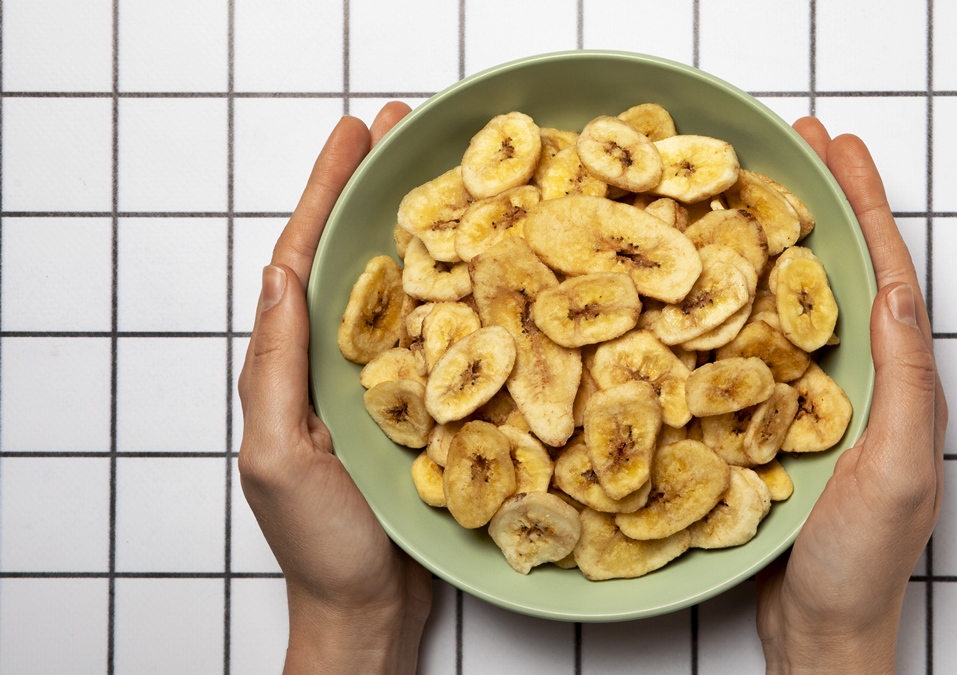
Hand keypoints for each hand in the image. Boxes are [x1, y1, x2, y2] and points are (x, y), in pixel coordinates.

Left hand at [237, 103, 431, 674]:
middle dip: (370, 191)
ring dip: (415, 229)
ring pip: (395, 289)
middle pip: (350, 259)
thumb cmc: (323, 546)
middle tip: (404, 131)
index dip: (325, 193)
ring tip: (446, 176)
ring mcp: (379, 385)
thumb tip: (278, 279)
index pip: (302, 261)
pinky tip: (480, 264)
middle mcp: (333, 365)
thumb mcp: (278, 455)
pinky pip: (436, 336)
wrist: (370, 609)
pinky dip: (452, 291)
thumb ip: (274, 369)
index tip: (353, 136)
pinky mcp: (422, 408)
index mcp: (290, 368)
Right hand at [756, 117, 947, 673]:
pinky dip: (745, 299)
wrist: (818, 633)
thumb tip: (897, 291)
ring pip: (803, 302)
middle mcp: (866, 383)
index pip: (888, 275)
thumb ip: (905, 384)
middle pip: (848, 273)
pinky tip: (716, 282)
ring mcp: (821, 402)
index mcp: (903, 385)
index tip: (840, 148)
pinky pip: (764, 345)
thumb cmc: (858, 565)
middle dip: (828, 203)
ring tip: (754, 189)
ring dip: (784, 240)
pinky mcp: (779, 424)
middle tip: (796, 144)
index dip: (866, 206)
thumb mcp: (894, 471)